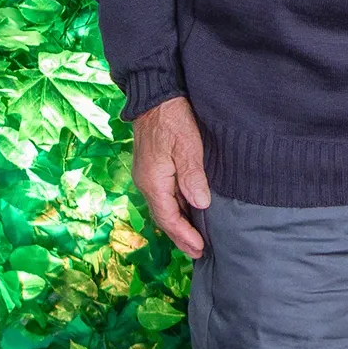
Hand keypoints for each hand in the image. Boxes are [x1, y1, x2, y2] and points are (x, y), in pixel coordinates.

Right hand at [132, 95, 210, 260]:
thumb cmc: (172, 120)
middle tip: (197, 251)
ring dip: (178, 223)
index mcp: (154, 182)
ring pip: (164, 207)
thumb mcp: (187, 147)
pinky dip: (176, 208)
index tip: (199, 249)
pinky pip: (164, 196)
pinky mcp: (153, 168)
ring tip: (193, 238)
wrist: (154, 98)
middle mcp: (147, 183)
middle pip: (164, 216)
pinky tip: (187, 210)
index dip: (184, 236)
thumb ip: (192, 176)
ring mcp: (148, 175)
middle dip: (180, 236)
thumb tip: (200, 204)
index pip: (169, 218)